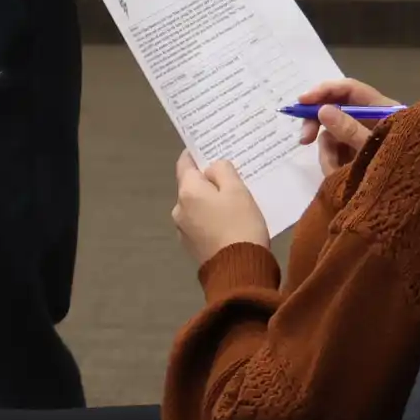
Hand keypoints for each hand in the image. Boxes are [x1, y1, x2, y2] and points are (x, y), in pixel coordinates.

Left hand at [172, 150, 271, 268]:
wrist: (239, 271)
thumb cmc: (240, 224)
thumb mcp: (237, 190)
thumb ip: (222, 171)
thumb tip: (211, 170)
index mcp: (187, 192)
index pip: (185, 163)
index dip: (196, 154)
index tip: (209, 149)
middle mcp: (179, 209)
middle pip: (192, 187)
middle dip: (208, 182)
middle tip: (232, 179)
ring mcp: (183, 231)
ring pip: (197, 207)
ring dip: (210, 203)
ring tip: (234, 205)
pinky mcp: (192, 248)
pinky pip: (201, 224)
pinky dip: (212, 220)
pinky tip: (230, 224)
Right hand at [291, 77, 399, 174]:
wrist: (413, 202)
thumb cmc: (402, 168)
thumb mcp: (375, 148)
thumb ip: (350, 129)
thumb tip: (322, 110)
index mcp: (381, 109)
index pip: (349, 89)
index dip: (325, 90)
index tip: (303, 101)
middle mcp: (369, 121)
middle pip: (335, 110)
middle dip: (317, 124)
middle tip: (305, 139)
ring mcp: (360, 140)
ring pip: (331, 136)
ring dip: (327, 152)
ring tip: (333, 171)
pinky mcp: (355, 158)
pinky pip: (334, 154)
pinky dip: (332, 164)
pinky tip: (337, 177)